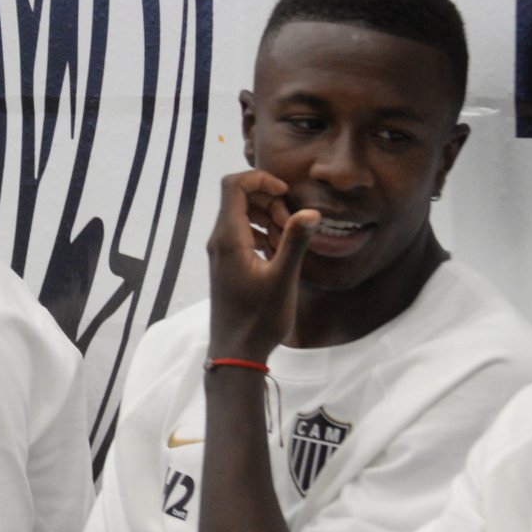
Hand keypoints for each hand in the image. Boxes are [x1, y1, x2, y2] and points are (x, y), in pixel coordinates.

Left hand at [206, 170, 321, 361]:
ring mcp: (221, 252)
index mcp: (229, 237)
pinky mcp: (227, 263)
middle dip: (269, 201)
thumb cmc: (258, 319)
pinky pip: (243, 233)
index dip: (261, 180)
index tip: (286, 195)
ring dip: (268, 218)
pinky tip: (279, 253)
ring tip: (287, 241)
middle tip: (290, 224)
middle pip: (239, 197)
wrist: (236, 352)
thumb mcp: (283, 279)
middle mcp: (219, 240)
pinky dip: (263, 233)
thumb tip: (311, 212)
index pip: (234, 185)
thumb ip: (295, 242)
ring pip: (242, 215)